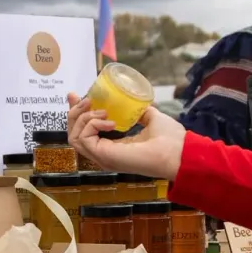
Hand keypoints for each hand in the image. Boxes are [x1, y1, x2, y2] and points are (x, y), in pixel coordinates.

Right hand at [66, 92, 185, 179]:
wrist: (178, 152)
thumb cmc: (169, 139)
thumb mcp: (150, 118)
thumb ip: (139, 112)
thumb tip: (133, 100)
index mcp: (111, 147)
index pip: (84, 132)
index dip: (76, 114)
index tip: (74, 96)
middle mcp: (102, 153)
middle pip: (73, 134)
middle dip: (74, 113)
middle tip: (86, 99)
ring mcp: (101, 156)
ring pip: (74, 136)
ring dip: (83, 117)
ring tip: (103, 111)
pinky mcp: (103, 155)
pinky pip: (84, 137)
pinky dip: (93, 124)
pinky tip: (110, 121)